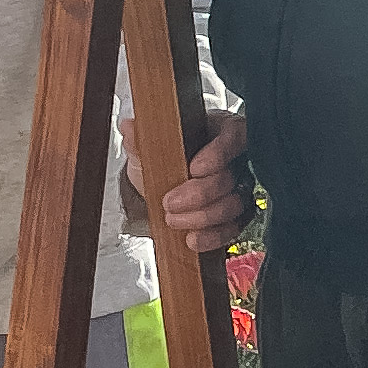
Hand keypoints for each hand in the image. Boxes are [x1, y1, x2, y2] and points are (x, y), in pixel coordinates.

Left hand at [124, 105, 255, 253]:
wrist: (157, 190)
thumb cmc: (160, 161)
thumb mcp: (146, 149)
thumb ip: (140, 139)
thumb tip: (129, 127)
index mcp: (219, 133)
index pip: (232, 137)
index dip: (218, 154)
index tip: (194, 169)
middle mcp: (235, 160)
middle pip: (231, 177)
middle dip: (200, 194)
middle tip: (171, 202)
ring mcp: (238, 189)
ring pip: (234, 205)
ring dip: (203, 217)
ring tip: (173, 220)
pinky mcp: (235, 217)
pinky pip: (233, 229)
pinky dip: (212, 237)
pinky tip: (192, 239)